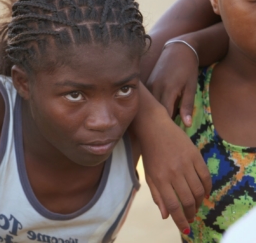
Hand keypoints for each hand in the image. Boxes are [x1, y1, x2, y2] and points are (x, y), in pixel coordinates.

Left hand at [139, 113, 210, 233]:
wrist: (154, 128)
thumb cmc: (150, 153)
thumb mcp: (149, 174)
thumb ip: (156, 195)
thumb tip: (165, 215)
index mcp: (159, 179)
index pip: (173, 206)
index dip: (180, 220)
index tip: (185, 228)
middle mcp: (173, 173)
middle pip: (188, 200)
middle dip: (191, 213)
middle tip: (191, 217)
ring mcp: (185, 163)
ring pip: (198, 190)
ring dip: (199, 202)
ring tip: (196, 206)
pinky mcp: (195, 155)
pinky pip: (205, 176)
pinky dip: (207, 188)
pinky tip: (204, 193)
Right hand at [146, 42, 198, 126]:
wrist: (178, 49)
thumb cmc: (188, 68)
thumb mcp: (191, 87)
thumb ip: (187, 106)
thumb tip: (187, 125)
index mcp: (168, 90)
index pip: (164, 114)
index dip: (167, 125)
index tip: (171, 134)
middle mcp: (155, 88)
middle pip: (154, 111)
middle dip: (159, 121)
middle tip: (163, 133)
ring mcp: (149, 85)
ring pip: (149, 105)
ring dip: (154, 114)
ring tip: (158, 124)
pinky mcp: (147, 83)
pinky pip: (147, 99)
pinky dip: (151, 106)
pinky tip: (153, 112)